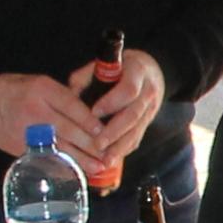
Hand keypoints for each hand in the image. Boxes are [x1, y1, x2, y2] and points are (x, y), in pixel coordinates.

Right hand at [0, 69, 105, 162]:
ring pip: (59, 147)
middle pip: (69, 130)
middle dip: (91, 144)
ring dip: (81, 159)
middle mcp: (35, 111)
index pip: (72, 106)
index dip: (90, 121)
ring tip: (98, 167)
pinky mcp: (21, 147)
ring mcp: (27, 131)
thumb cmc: (21, 91)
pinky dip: (62, 166)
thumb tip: (94, 119)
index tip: (105, 132)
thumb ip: (66, 98)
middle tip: (108, 154)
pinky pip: (45, 158)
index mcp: (43, 90)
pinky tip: (76, 171)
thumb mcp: (43, 84)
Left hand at [76, 48, 164, 164]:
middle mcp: (148, 92)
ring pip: (136, 131)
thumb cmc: (123, 67)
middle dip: (114, 132)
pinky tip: (111, 160)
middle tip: (97, 144)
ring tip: (105, 160)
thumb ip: (87, 74)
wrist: (152, 72)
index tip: (94, 112)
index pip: (128, 90)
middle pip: (133, 115)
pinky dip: (123, 150)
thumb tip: (71, 91)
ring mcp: (150, 110)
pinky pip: (137, 138)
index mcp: (138, 72)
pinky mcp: (148, 123)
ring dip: (120, 147)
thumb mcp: (107, 62)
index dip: (112, 102)